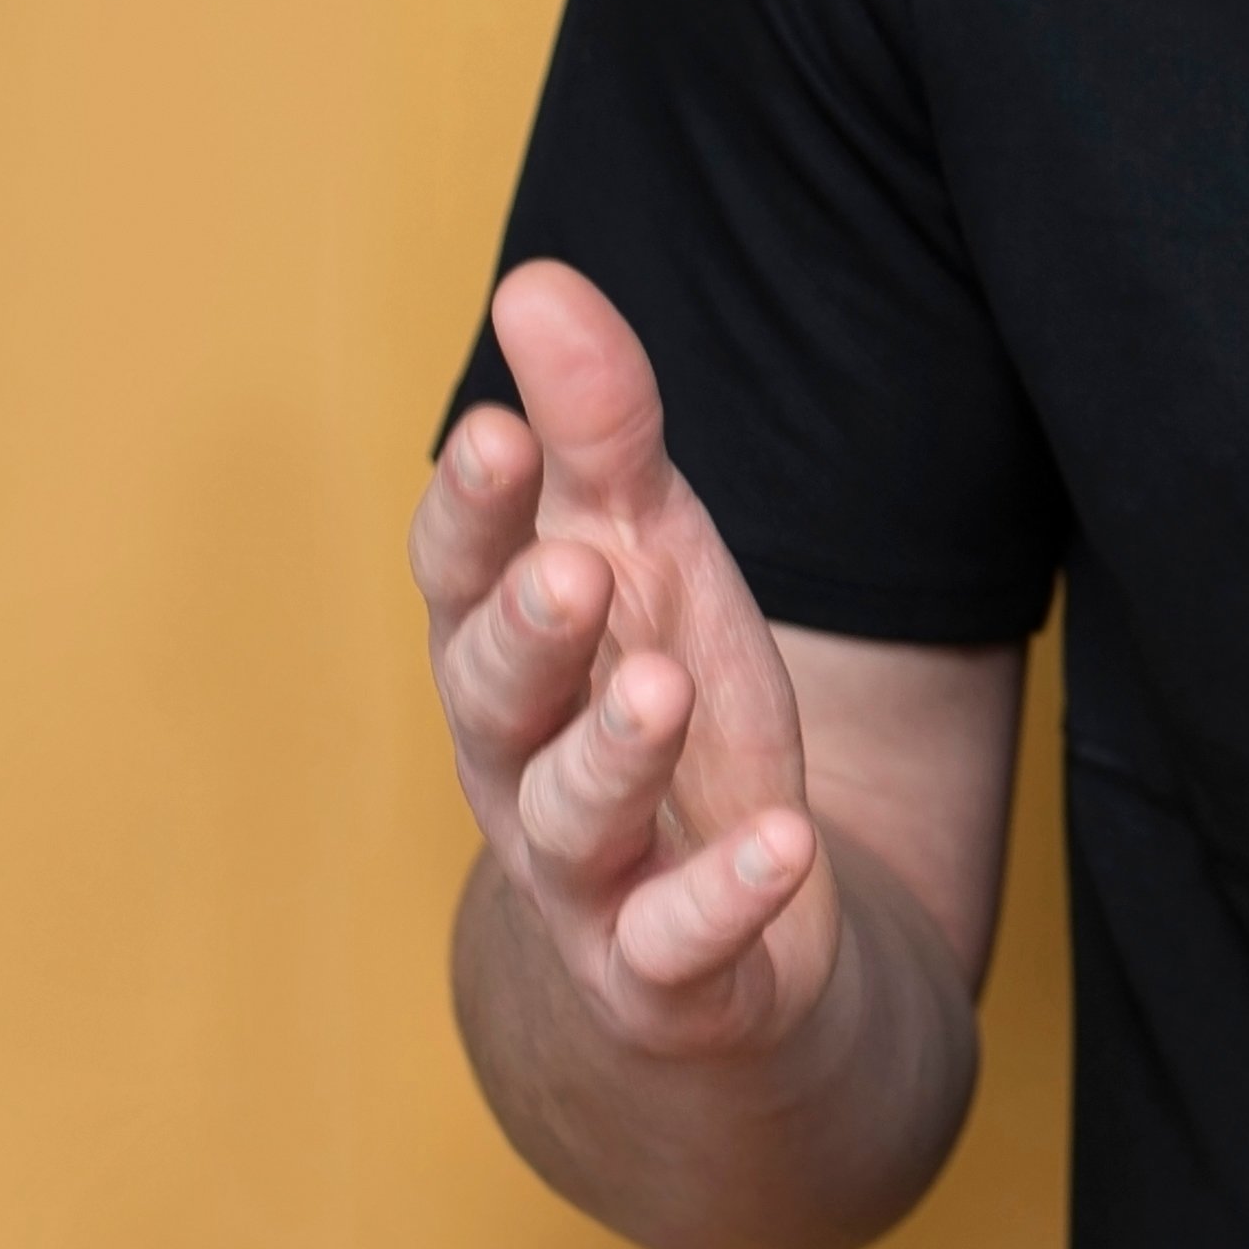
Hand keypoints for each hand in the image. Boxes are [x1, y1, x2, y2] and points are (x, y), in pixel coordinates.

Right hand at [413, 259, 841, 1057]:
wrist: (706, 934)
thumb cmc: (653, 704)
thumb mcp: (650, 555)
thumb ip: (603, 430)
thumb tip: (537, 280)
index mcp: (507, 650)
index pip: (464, 575)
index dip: (475, 512)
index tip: (497, 433)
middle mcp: (520, 762)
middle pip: (498, 695)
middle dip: (528, 631)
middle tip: (573, 569)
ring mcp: (587, 874)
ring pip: (572, 818)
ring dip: (613, 755)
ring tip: (662, 687)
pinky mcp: (664, 969)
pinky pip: (679, 941)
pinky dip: (727, 896)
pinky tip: (785, 849)